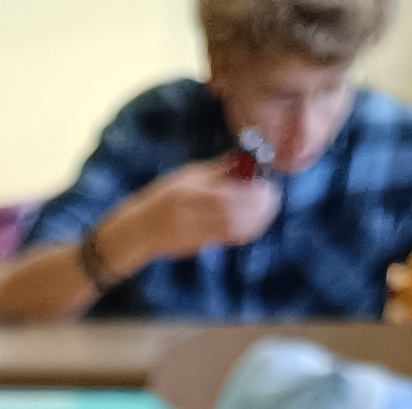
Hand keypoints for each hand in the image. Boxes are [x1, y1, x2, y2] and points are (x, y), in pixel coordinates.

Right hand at [114, 153, 278, 266]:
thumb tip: (246, 159)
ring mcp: (193, 233)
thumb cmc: (163, 197)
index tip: (265, 184)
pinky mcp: (197, 246)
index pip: (227, 193)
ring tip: (267, 209)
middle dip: (259, 206)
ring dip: (257, 220)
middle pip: (234, 213)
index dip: (252, 190)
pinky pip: (228, 239)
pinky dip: (246, 231)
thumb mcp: (186, 176)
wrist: (139, 230)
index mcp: (188, 193)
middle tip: (272, 197)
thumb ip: (216, 170)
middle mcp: (190, 214)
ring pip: (234, 229)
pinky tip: (254, 224)